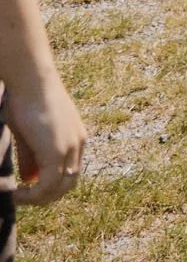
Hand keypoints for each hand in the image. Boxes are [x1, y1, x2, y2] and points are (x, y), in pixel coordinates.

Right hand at [6, 73, 83, 204]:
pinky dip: (33, 195)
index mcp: (76, 138)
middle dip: (47, 196)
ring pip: (60, 187)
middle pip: (69, 183)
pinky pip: (48, 184)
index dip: (52, 186)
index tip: (30, 190)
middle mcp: (78, 144)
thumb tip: (30, 181)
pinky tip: (16, 194)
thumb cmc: (25, 100)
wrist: (31, 80)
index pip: (70, 172)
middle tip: (24, 199)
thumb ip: (32, 158)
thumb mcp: (29, 135)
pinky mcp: (57, 150)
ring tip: (18, 198)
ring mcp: (70, 147)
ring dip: (39, 199)